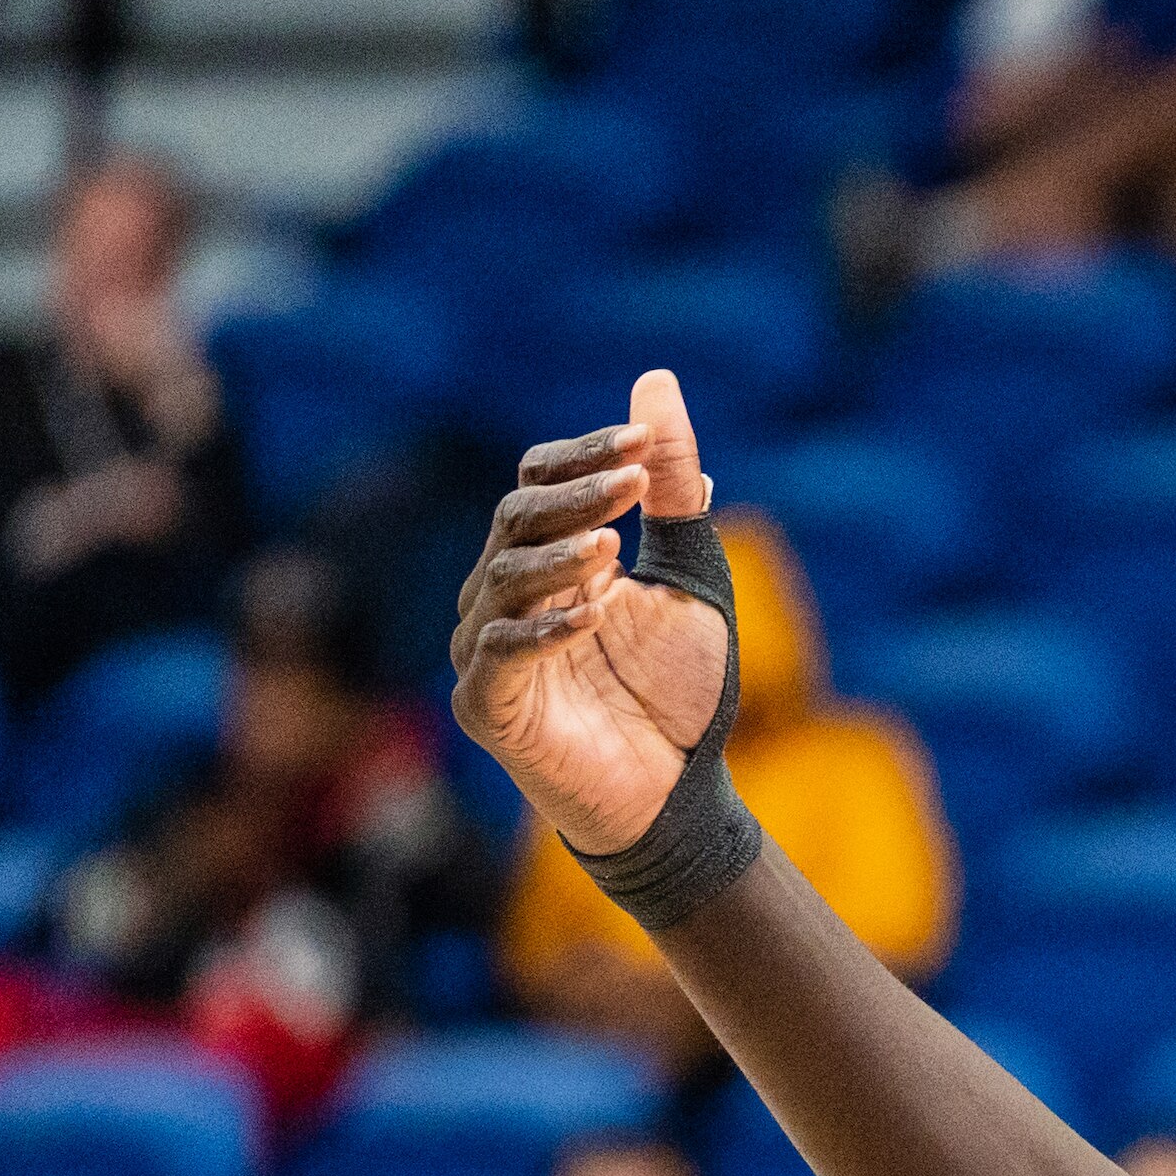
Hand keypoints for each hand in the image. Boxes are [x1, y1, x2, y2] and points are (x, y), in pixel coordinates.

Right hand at [451, 371, 729, 857]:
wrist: (679, 792)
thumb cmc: (679, 691)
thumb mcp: (690, 579)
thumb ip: (674, 494)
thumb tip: (656, 383)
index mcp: (545, 560)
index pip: (539, 481)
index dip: (585, 456)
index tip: (643, 441)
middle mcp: (501, 597)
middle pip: (514, 518)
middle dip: (577, 496)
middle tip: (634, 484)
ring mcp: (485, 651)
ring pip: (502, 577)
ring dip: (561, 556)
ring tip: (614, 551)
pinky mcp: (487, 707)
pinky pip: (498, 653)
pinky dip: (549, 628)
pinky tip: (599, 612)